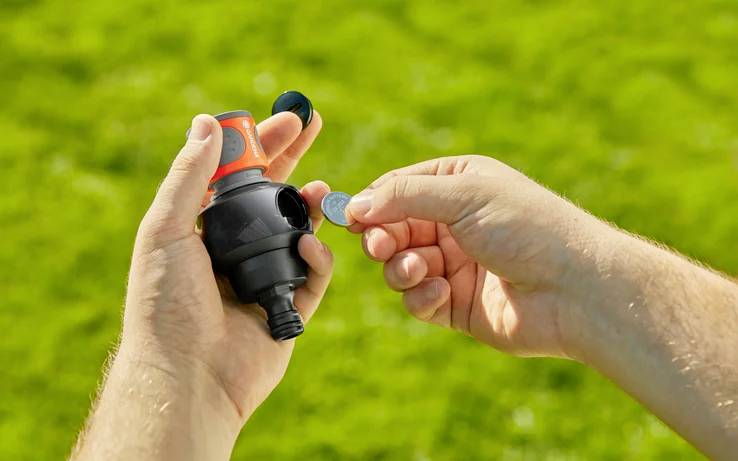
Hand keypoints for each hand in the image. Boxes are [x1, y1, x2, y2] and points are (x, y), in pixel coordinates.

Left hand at [122, 112, 330, 421]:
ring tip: (320, 189)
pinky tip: (310, 244)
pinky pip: (313, 274)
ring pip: (299, 231)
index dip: (260, 146)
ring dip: (311, 206)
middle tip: (315, 124)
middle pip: (272, 195)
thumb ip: (189, 175)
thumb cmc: (166, 304)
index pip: (237, 177)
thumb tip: (206, 121)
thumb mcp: (166, 230)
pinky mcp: (290, 308)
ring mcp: (264, 278)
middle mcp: (235, 251)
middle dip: (294, 159)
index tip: (282, 119)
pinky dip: (317, 257)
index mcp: (203, 231)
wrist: (187, 375)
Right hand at [347, 155, 607, 358]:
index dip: (371, 203)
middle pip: (392, 229)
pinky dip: (422, 297)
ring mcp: (454, 265)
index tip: (347, 218)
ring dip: (402, 268)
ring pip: (400, 266)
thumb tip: (352, 204)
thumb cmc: (527, 228)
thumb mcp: (464, 195)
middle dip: (383, 238)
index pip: (398, 188)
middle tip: (380, 246)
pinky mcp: (456, 304)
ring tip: (422, 269)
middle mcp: (454, 224)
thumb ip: (404, 196)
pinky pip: (418, 300)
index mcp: (458, 185)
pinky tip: (441, 293)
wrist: (575, 290)